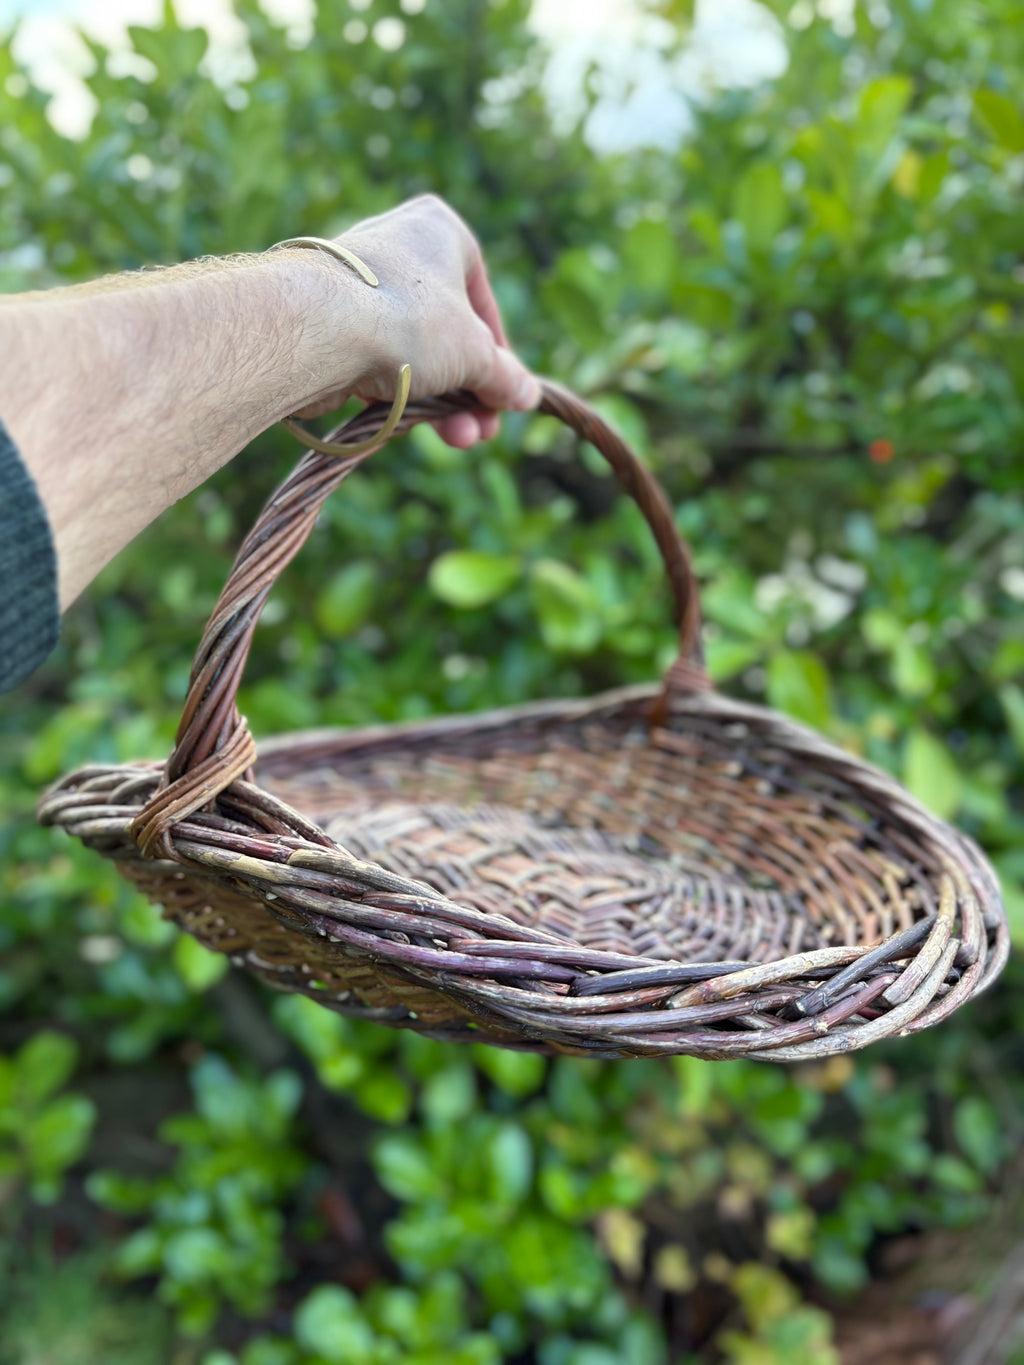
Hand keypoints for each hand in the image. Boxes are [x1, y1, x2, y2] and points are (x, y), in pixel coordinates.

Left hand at [295, 195, 540, 447]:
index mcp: (440, 231)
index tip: (505, 399)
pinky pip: (377, 361)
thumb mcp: (475, 355)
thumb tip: (526, 395)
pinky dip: (396, 393)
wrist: (316, 330)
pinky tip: (406, 424)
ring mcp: (360, 285)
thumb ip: (504, 377)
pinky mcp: (330, 322)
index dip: (498, 358)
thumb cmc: (408, 322)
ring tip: (455, 438)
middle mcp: (398, 247)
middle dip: (468, 391)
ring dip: (438, 401)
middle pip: (447, 334)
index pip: (482, 302)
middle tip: (481, 431)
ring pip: (412, 353)